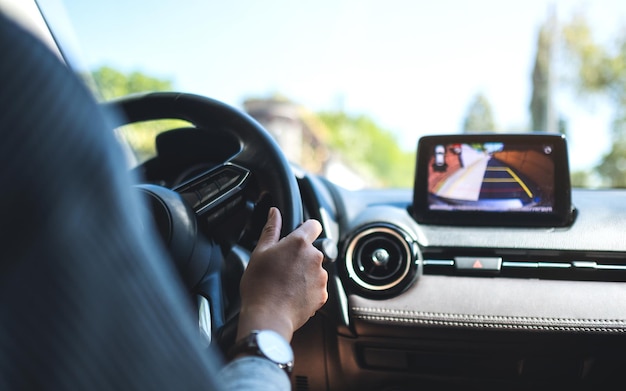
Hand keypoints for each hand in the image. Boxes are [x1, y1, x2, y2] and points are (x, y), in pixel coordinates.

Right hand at [236, 207, 327, 342]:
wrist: (268, 317)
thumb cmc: (259, 285)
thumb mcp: (259, 252)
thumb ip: (271, 229)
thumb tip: (274, 212)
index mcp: (299, 243)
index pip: (314, 225)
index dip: (306, 227)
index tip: (299, 234)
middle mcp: (315, 257)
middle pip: (312, 250)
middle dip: (300, 256)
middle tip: (281, 267)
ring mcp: (321, 277)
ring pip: (314, 269)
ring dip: (304, 273)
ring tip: (285, 284)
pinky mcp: (323, 295)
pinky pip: (316, 287)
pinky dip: (307, 289)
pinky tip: (291, 295)